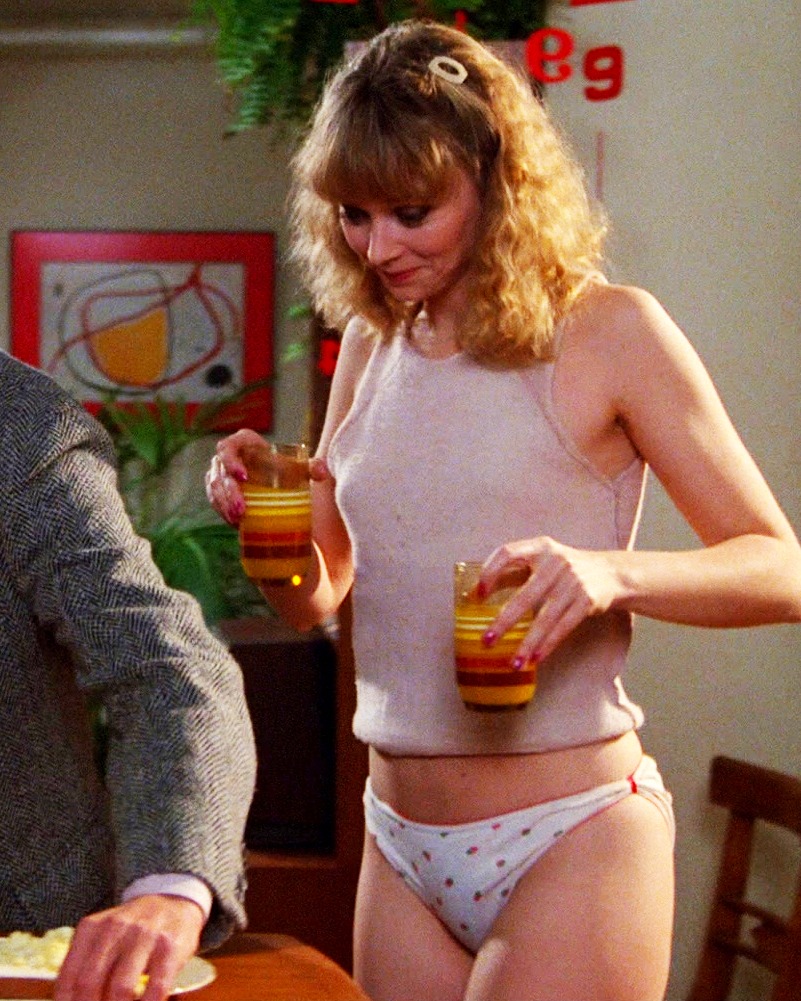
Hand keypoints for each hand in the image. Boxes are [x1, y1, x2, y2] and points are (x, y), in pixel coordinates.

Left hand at [54, 895, 203, 1000]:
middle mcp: (116, 927)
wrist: (173, 902)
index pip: (68, 977)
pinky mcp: (170, 947)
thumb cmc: (131, 930)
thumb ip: (85, 964)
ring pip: (120, 988)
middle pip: (89, 983)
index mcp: (92, 928)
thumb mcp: (103, 935)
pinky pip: (155, 988)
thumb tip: (71, 1000)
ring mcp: (145, 935)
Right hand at [205, 429, 328, 525]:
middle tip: (242, 511)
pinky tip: (234, 523)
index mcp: (245, 444)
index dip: (231, 460)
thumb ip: (313, 467)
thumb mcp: (301, 469)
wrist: (280, 484)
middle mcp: (229, 457)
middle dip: (229, 493)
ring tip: (237, 521)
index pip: (229, 446)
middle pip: (221, 472)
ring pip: (214, 488)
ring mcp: (220, 474)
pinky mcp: (218, 491)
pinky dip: (223, 511)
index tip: (244, 478)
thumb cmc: (288, 471)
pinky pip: (215, 500)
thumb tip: (323, 472)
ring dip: (224, 505)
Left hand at [480, 536, 619, 664]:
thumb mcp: (540, 562)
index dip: (490, 572)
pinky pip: (563, 627)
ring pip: (545, 618)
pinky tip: (535, 659)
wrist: (612, 573)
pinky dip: (548, 644)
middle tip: (486, 641)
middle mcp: (556, 561)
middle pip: (524, 595)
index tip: (477, 595)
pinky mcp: (588, 600)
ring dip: (527, 643)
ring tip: (513, 663)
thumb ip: (511, 573)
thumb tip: (474, 594)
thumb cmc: (564, 570)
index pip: (508, 553)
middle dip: (503, 622)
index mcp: (539, 547)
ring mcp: (574, 581)